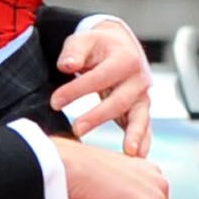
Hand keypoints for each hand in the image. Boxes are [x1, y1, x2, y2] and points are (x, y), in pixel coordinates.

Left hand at [51, 19, 151, 157]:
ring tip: (129, 152)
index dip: (76, 90)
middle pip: (119, 100)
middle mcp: (138, 79)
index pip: (99, 77)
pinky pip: (144, 128)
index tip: (54, 102)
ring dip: (134, 134)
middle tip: (76, 129)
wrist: (118, 47)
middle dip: (98, 116)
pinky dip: (143, 142)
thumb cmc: (96, 47)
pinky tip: (138, 158)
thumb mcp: (83, 41)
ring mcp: (142, 97)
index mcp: (125, 59)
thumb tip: (66, 65)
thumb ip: (74, 51)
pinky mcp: (140, 111)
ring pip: (140, 116)